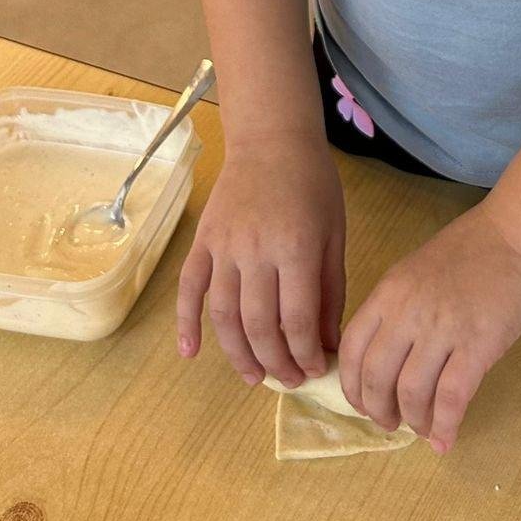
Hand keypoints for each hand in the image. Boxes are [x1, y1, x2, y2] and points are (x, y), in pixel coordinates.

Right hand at [176, 136, 345, 387]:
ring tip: (253, 377)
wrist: (272, 139)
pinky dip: (185, 323)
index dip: (305, 353)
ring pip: (224, 315)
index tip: (315, 369)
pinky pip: (189, 289)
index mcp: (295, 248)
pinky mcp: (203, 242)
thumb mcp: (334, 234)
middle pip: (259, 324)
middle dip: (275, 362)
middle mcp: (255, 251)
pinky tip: (190, 353)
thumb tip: (326, 343)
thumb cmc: (313, 185)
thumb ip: (331, 290)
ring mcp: (224, 247)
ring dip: (237, 354)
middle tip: (289, 380)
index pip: (296, 319)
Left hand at [338, 201, 520, 454]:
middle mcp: (408, 312)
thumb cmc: (469, 251)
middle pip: (376, 377)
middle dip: (378, 410)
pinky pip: (451, 398)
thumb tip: (386, 358)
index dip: (351, 385)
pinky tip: (444, 439)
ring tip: (420, 427)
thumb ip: (396, 310)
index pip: (353, 349)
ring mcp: (442, 330)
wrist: (516, 238)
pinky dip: (444, 425)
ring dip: (412, 420)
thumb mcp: (414, 271)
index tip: (361, 402)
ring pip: (411, 393)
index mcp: (389, 292)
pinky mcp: (477, 346)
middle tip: (389, 422)